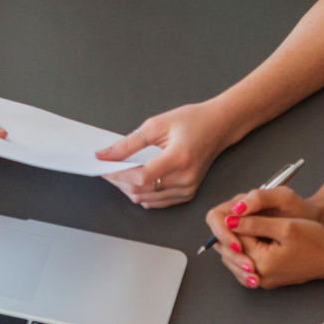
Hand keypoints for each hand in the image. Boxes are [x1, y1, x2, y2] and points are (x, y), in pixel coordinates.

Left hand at [96, 102, 234, 207]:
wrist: (219, 126)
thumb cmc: (192, 121)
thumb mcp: (157, 124)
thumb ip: (129, 143)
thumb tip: (105, 155)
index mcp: (179, 159)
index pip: (141, 176)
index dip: (118, 174)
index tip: (103, 166)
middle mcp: (185, 179)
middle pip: (141, 190)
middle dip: (119, 181)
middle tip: (107, 168)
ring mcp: (187, 189)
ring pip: (146, 199)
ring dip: (128, 189)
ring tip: (118, 173)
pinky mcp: (187, 194)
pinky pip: (157, 202)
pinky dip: (142, 193)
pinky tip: (134, 180)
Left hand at [204, 186, 323, 288]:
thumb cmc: (315, 241)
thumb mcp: (285, 226)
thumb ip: (254, 224)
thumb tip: (229, 221)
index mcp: (261, 262)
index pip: (233, 240)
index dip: (234, 222)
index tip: (242, 210)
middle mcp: (259, 275)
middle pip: (230, 252)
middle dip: (232, 233)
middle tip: (245, 216)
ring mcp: (262, 280)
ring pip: (235, 259)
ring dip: (237, 242)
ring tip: (249, 225)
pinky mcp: (267, 279)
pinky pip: (245, 265)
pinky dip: (244, 252)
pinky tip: (252, 239)